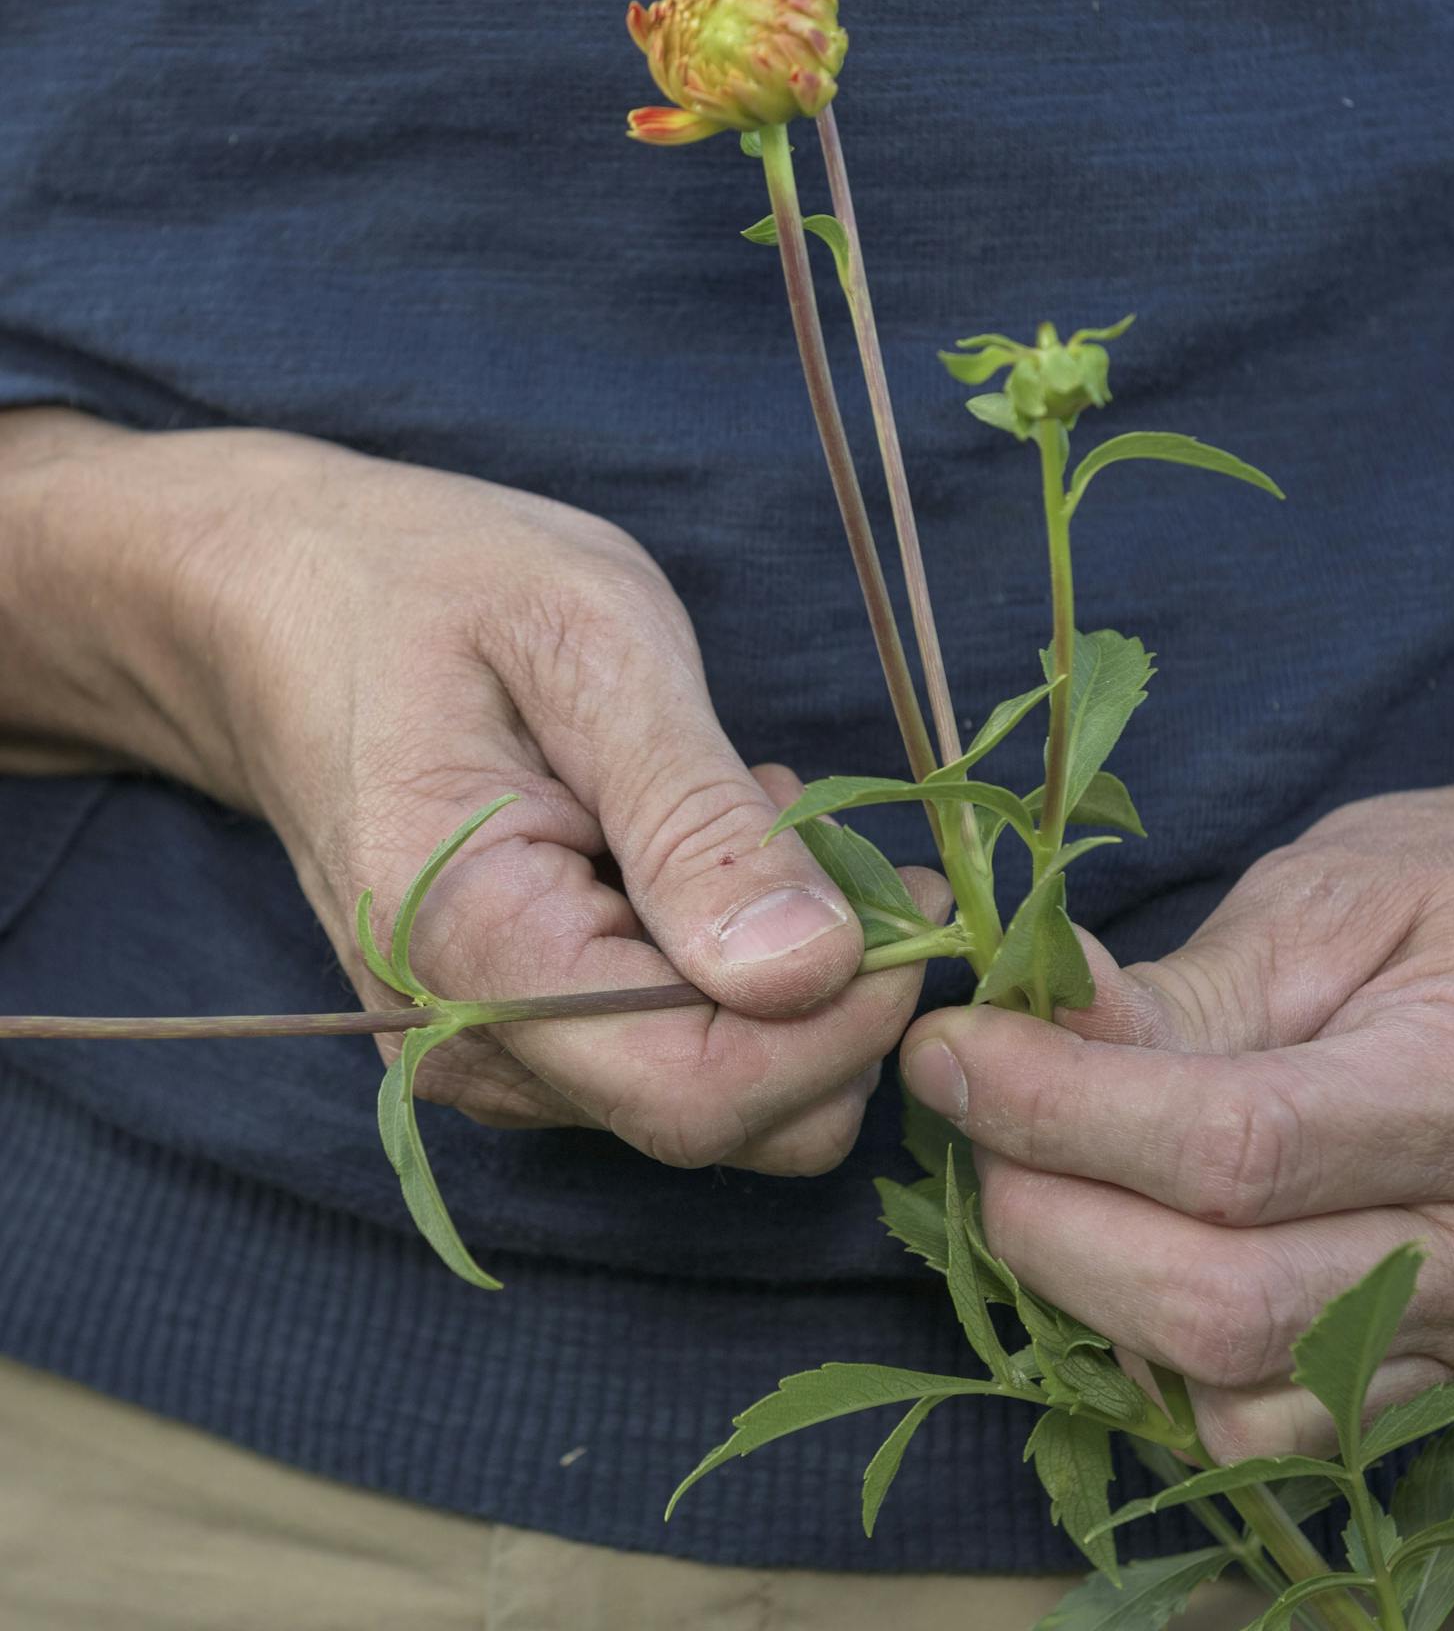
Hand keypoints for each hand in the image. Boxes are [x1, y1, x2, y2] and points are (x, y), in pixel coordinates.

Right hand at [0, 409, 938, 1172]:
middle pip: (717, 1120)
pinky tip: (704, 852)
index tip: (914, 898)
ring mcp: (484, 1051)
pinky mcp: (511, 1034)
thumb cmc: (434, 589)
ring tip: (751, 819)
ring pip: (711, 1101)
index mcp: (468, 950)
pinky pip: (667, 1057)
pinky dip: (730, 972)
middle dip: (832, 1002)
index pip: (699, 1090)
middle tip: (842, 842)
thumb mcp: (590, 650)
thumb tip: (813, 972)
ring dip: (783, 980)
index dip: (843, 1021)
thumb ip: (697, 822)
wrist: (283, 602)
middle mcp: (465, 1043)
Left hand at [901, 737, 1453, 1461]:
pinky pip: (1268, 1433)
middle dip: (1049, 1217)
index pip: (1238, 1147)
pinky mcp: (1447, 1379)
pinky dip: (1160, 1364)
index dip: (1062, 1109)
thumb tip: (1020, 1043)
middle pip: (1223, 1304)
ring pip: (1233, 1394)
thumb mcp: (1321, 895)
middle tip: (973, 1114)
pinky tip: (1126, 1253)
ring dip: (1088, 1297)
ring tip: (1043, 1175)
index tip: (948, 1053)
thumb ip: (1177, 995)